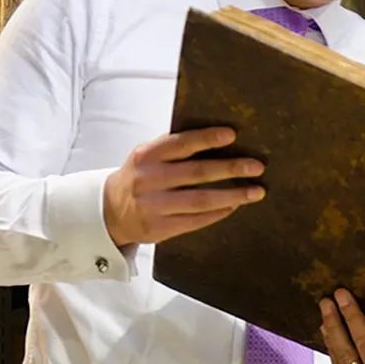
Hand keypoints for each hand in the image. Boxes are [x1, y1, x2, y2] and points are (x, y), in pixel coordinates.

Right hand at [103, 127, 264, 246]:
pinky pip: (196, 220)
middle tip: (257, 166)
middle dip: (230, 169)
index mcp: (145, 156)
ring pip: (200, 201)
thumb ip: (173, 147)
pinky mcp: (158, 229)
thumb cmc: (139, 178)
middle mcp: (147, 180)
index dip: (206, 139)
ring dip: (233, 195)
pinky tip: (234, 206)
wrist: (107, 211)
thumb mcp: (146, 157)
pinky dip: (218, 212)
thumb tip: (220, 137)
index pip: (179, 144)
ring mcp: (152, 207)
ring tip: (256, 191)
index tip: (231, 134)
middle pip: (196, 173)